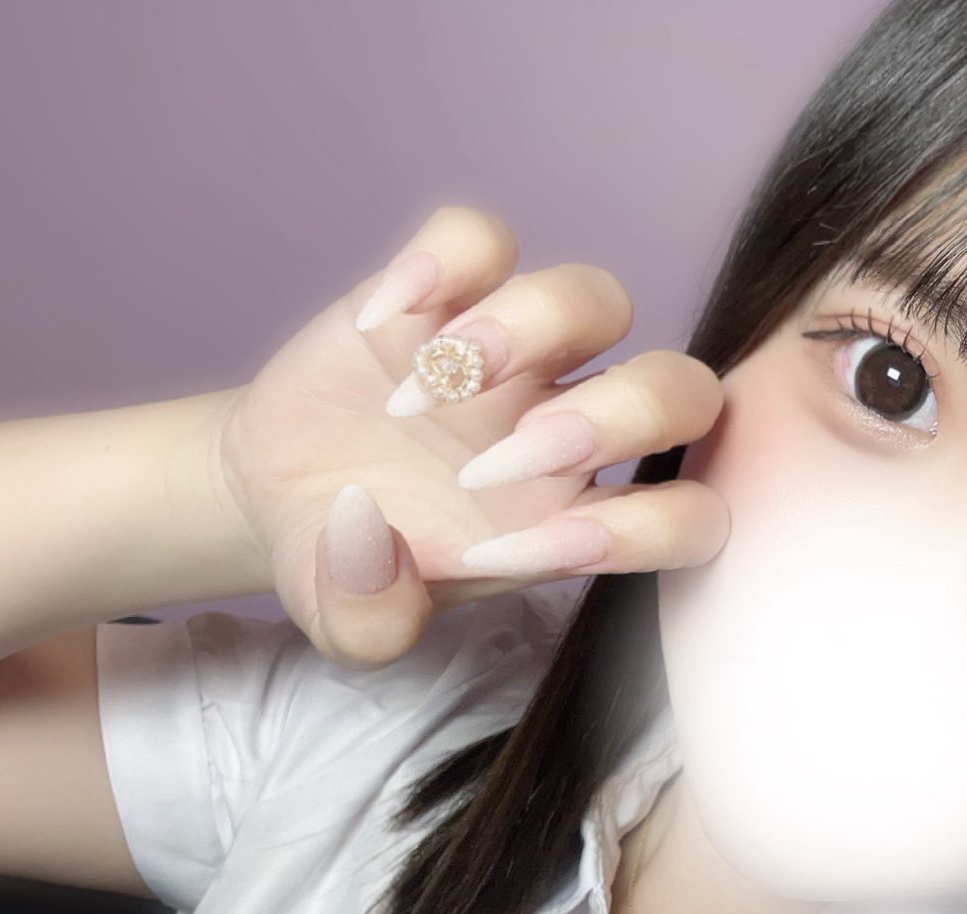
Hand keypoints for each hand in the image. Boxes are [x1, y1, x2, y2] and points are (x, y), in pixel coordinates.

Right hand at [209, 204, 728, 665]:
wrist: (276, 494)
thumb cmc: (346, 565)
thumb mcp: (348, 622)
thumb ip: (370, 620)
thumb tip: (377, 543)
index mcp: (579, 524)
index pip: (690, 519)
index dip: (639, 534)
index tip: (518, 551)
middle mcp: (571, 432)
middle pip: (681, 392)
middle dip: (610, 424)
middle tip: (488, 469)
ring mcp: (517, 353)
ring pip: (600, 300)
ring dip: (526, 332)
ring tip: (427, 386)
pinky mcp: (447, 289)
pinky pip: (485, 238)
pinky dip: (440, 262)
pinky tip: (382, 322)